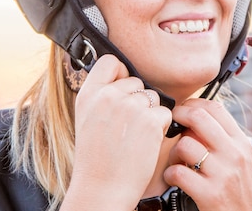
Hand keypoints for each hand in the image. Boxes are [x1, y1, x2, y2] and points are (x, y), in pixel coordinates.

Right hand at [62, 55, 172, 210]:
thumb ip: (101, 95)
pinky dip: (160, 128)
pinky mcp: (149, 121)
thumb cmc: (96, 158)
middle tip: (127, 126)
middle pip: (137, 82)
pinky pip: (165, 113)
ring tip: (134, 136)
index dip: (121, 72)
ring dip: (150, 114)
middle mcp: (108, 96)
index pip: (110, 61)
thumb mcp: (87, 118)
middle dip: (138, 100)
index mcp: (89, 94)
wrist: (102, 188)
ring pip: (153, 97)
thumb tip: (123, 77)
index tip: (123, 87)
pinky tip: (145, 143)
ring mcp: (130, 107)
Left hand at [164, 98, 251, 210]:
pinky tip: (174, 178)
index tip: (183, 109)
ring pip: (185, 145)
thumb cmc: (239, 190)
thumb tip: (195, 117)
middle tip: (171, 124)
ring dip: (173, 152)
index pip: (215, 108)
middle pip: (198, 117)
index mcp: (241, 143)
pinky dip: (169, 174)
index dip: (193, 103)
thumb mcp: (240, 160)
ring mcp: (223, 174)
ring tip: (176, 161)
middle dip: (178, 116)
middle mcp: (234, 154)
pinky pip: (177, 173)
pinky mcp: (210, 194)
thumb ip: (223, 139)